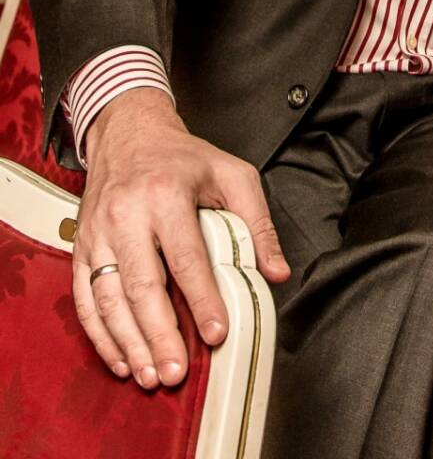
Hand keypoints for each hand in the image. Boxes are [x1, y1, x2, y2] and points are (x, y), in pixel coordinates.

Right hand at [73, 88, 290, 388]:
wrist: (128, 132)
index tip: (216, 333)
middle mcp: (127, 214)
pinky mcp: (82, 247)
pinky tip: (121, 359)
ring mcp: (98, 233)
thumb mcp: (232, 174)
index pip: (186, 256)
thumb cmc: (183, 157)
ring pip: (108, 297)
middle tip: (176, 372)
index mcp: (166, 193)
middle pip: (141, 283)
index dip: (202, 299)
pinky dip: (100, 335)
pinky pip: (85, 298)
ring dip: (128, 343)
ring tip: (151, 374)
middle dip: (159, 333)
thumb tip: (275, 271)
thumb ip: (257, 223)